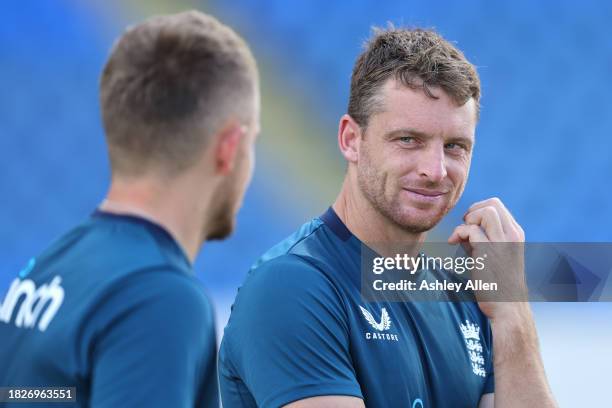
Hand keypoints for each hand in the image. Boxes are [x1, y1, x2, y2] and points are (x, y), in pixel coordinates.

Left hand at [448, 197, 527, 320]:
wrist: (508, 307)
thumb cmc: (498, 284)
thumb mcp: (494, 256)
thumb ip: (482, 240)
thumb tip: (463, 230)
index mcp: (515, 234)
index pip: (497, 206)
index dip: (478, 210)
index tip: (469, 225)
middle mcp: (512, 235)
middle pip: (492, 204)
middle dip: (473, 211)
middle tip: (465, 228)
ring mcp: (502, 244)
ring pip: (486, 212)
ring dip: (468, 221)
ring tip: (462, 237)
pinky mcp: (489, 254)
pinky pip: (471, 231)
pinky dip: (459, 233)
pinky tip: (454, 244)